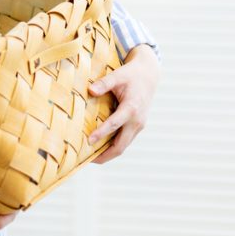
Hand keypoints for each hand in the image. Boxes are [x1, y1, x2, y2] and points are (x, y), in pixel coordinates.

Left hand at [86, 43, 159, 164]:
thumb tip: (90, 90)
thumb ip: (104, 83)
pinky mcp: (136, 127)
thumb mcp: (118, 75)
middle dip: (104, 155)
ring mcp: (138, 126)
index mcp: (132, 108)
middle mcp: (137, 121)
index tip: (88, 141)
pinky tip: (98, 149)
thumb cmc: (131, 75)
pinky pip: (124, 141)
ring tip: (89, 159)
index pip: (115, 125)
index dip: (101, 133)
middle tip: (86, 160)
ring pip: (123, 146)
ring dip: (108, 154)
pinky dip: (112, 147)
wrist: (149, 76)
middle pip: (121, 145)